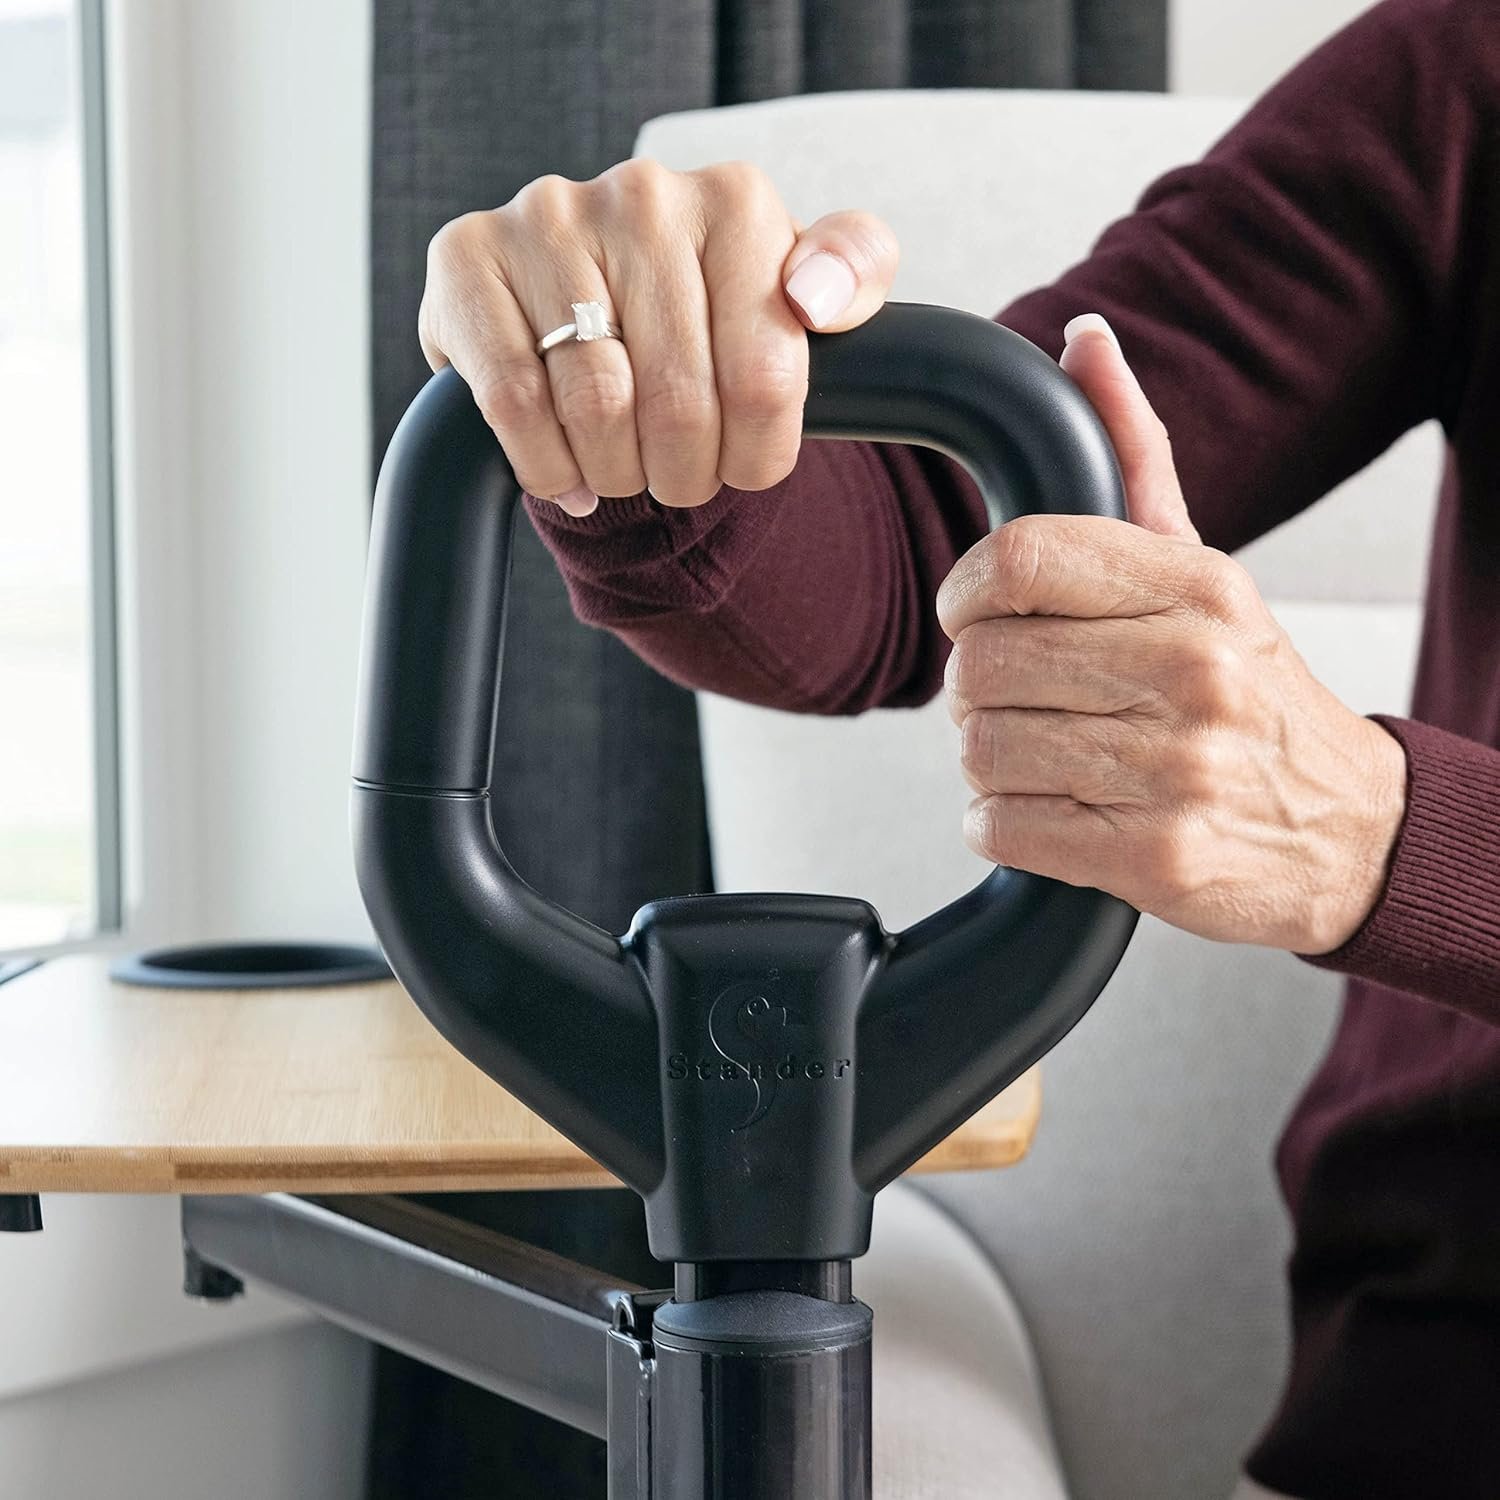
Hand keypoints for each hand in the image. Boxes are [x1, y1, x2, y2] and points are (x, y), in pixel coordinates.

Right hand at [418, 161, 898, 515]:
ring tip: (624, 467)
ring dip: (617, 471)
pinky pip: (513, 401)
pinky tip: (567, 469)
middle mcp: (642, 194)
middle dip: (685, 472)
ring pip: (597, 407)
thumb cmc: (705, 318)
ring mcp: (549, 219)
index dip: (756, 454)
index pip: (764, 376)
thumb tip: (817, 300)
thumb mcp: (801, 295)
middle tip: (678, 476)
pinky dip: (546, 462)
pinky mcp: (467, 258)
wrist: (594, 312)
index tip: (743, 465)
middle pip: (680, 402)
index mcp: (735, 201)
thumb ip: (852, 273)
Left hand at [938, 315, 1407, 953]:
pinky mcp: (1154, 859)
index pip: (1018, 560)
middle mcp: (1190, 672)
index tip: (975, 611)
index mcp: (1196, 586)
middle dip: (978, 688)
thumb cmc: (1247, 690)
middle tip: (1020, 697)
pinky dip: (1001, 824)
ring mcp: (1175, 771)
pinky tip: (1049, 810)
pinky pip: (1001, 828)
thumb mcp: (1203, 567)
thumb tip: (1084, 341)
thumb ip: (1132, 455)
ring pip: (982, 751)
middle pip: (981, 665)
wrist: (1345, 828)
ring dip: (988, 759)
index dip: (966, 591)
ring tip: (1042, 755)